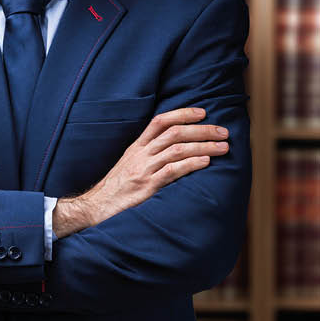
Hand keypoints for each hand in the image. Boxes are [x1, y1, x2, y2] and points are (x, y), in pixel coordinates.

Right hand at [54, 108, 228, 237]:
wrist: (96, 207)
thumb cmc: (116, 188)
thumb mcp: (129, 165)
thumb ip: (148, 155)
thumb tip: (173, 146)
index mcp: (136, 148)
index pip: (159, 121)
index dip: (183, 114)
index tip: (203, 113)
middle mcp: (140, 155)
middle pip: (174, 133)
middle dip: (202, 130)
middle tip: (223, 132)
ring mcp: (143, 170)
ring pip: (177, 149)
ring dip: (204, 146)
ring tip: (223, 147)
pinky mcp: (147, 186)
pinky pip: (172, 171)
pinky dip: (191, 164)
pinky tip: (206, 162)